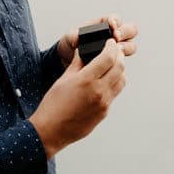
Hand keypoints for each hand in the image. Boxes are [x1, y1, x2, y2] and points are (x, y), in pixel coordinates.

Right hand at [29, 37, 126, 158]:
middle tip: (113, 51)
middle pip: (120, 67)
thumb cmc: (53, 106)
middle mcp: (99, 91)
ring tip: (111, 65)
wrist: (51, 131)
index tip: (110, 42)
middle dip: (118, 56)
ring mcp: (104, 104)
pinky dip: (113, 83)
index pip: (108, 57)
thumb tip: (83, 52)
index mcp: (87, 80)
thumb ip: (77, 63)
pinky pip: (114, 94)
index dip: (111, 46)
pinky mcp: (104, 112)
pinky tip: (104, 81)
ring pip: (121, 81)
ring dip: (119, 70)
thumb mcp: (63, 79)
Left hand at [57, 13, 139, 66]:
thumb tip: (76, 38)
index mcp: (104, 24)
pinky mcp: (117, 61)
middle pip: (131, 30)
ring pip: (131, 45)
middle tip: (116, 38)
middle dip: (126, 33)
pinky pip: (125, 60)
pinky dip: (122, 62)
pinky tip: (114, 64)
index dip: (116, 22)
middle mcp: (114, 35)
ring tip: (116, 52)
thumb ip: (72, 36)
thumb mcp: (68, 39)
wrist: (70, 61)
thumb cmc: (70, 45)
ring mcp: (117, 48)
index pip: (116, 19)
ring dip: (126, 48)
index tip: (111, 27)